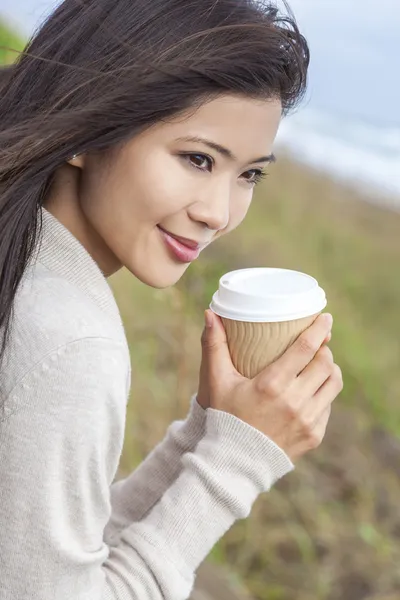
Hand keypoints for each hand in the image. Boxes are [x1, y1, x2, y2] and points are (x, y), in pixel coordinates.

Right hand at [197, 311, 342, 461]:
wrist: (233, 462)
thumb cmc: (224, 416)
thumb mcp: (217, 380)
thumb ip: (214, 345)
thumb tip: (210, 314)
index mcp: (272, 385)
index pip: (306, 348)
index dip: (319, 329)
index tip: (325, 318)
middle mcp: (294, 402)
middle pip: (325, 363)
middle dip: (324, 348)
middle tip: (318, 343)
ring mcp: (307, 420)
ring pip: (333, 383)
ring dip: (329, 369)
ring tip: (320, 364)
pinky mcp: (314, 435)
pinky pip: (328, 405)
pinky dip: (323, 393)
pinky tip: (313, 389)